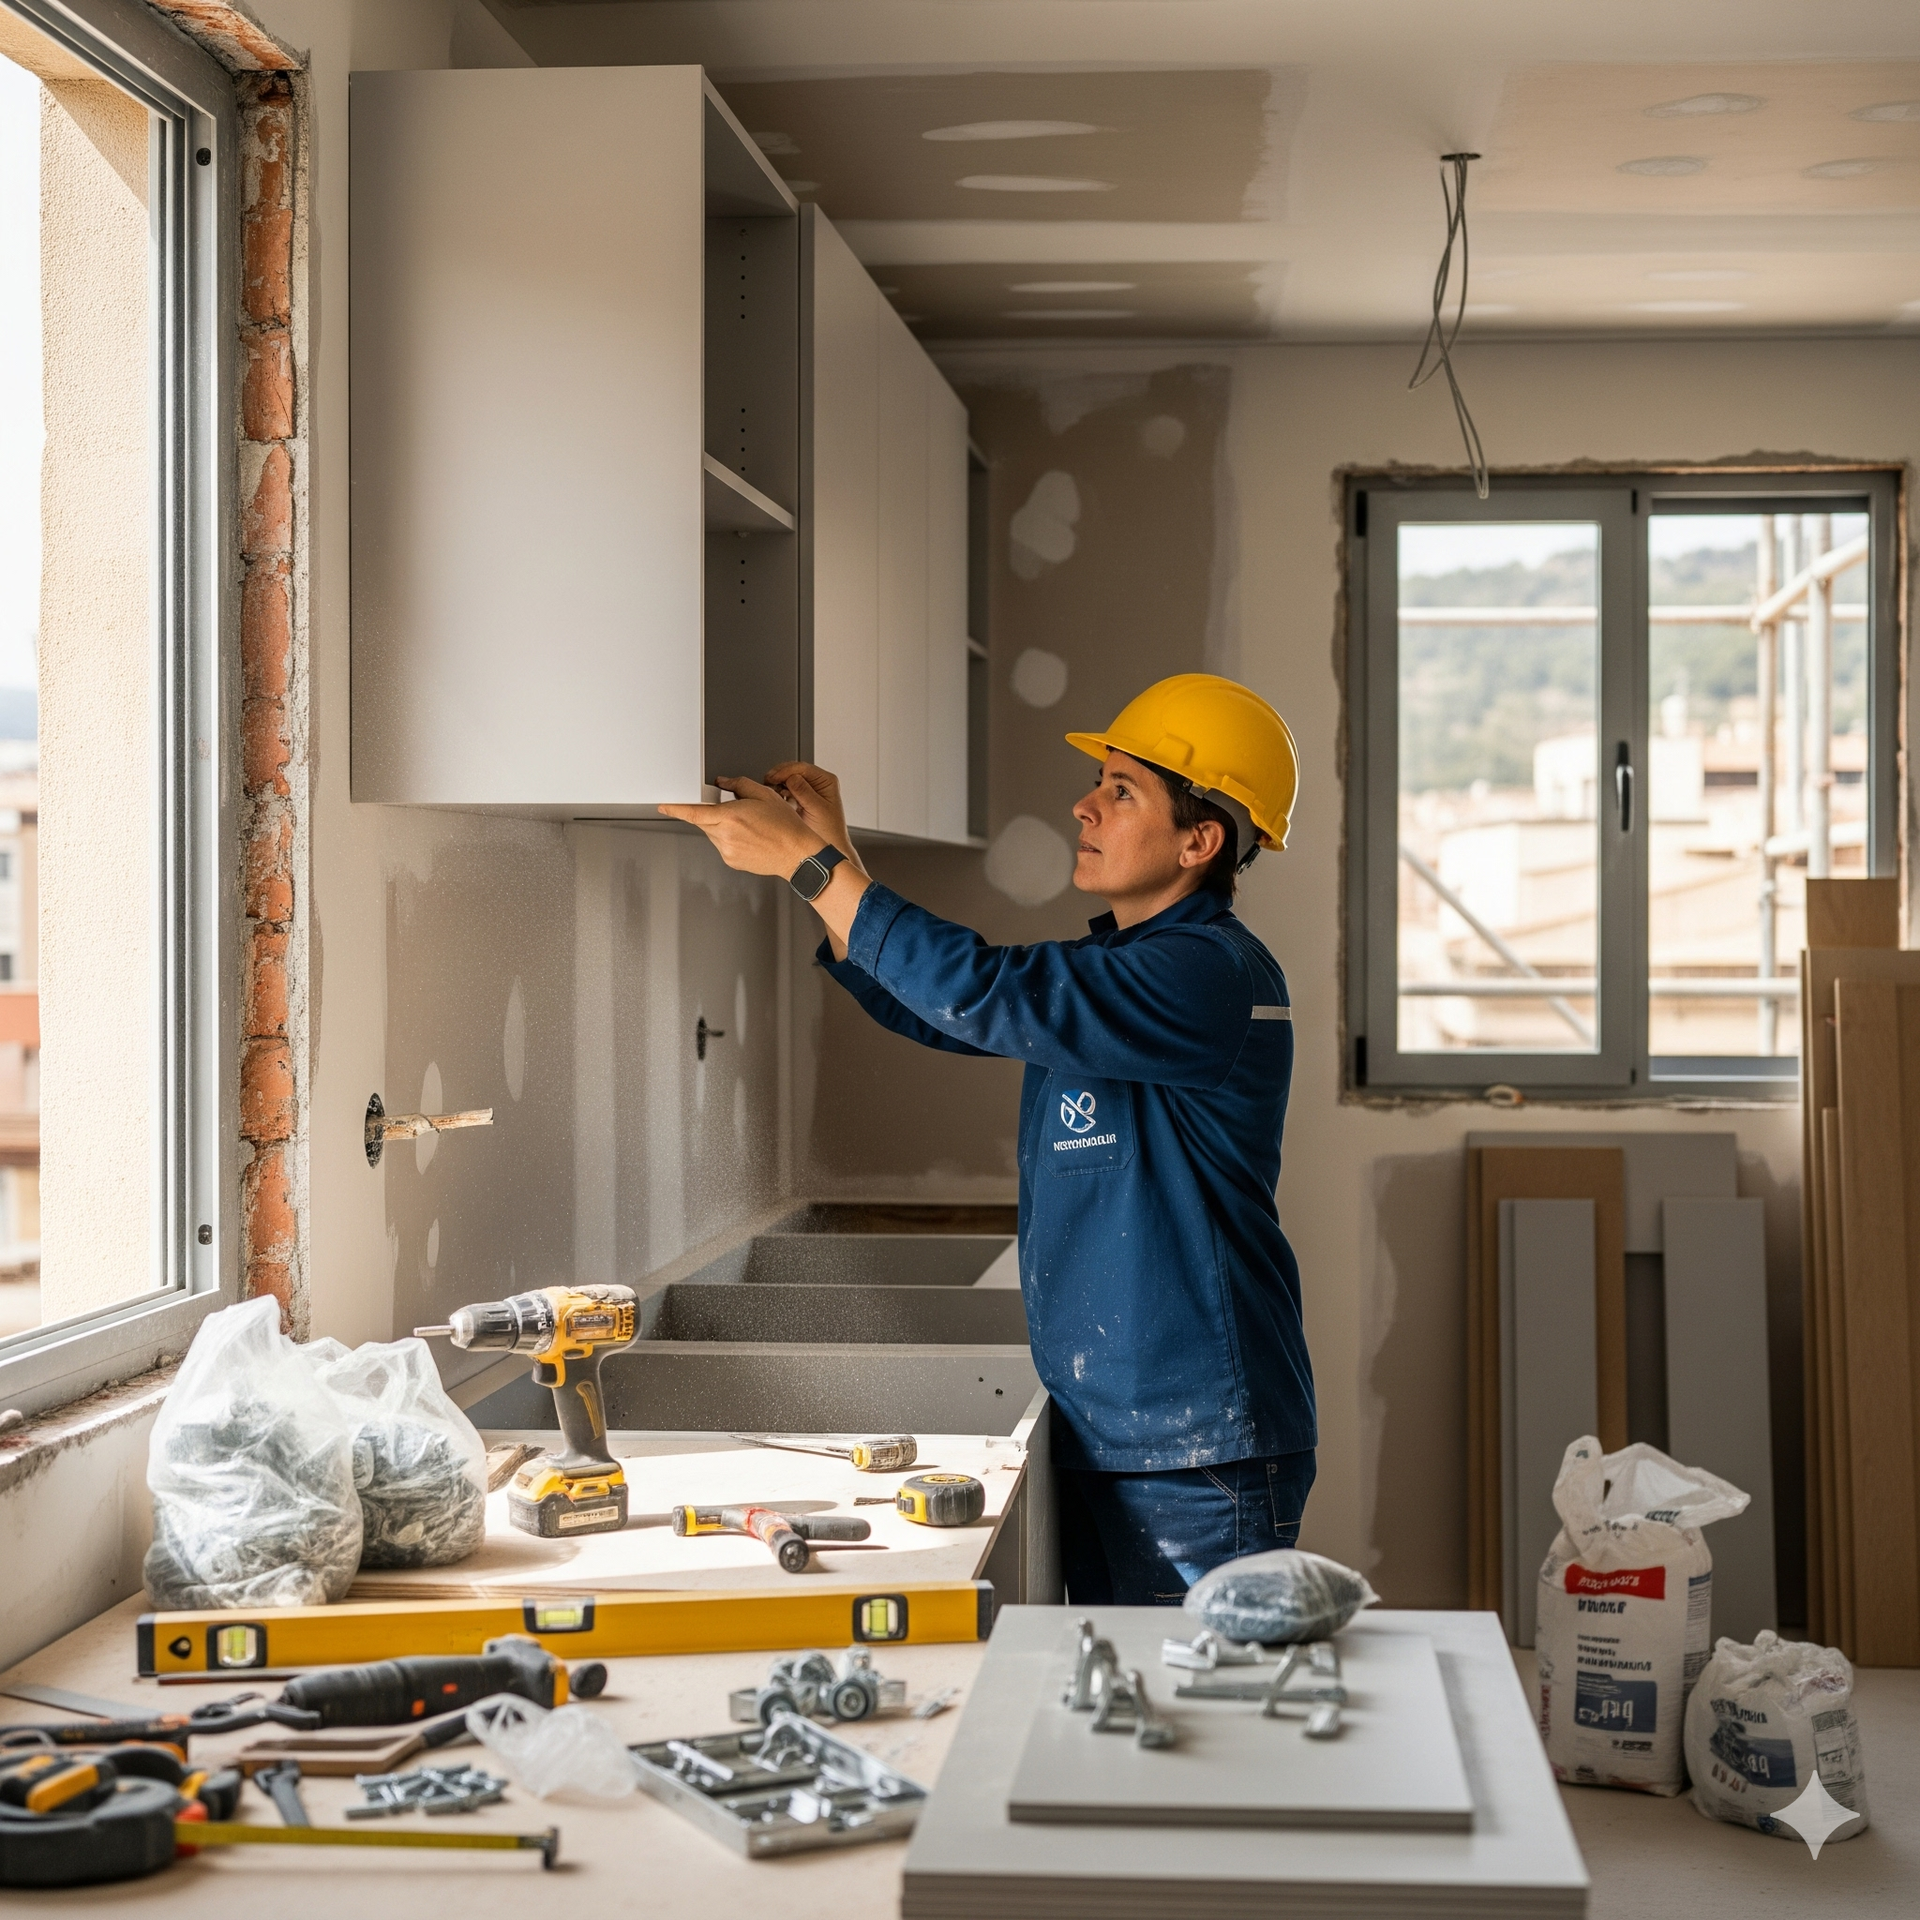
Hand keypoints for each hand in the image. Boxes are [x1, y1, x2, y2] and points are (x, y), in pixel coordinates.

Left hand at [659, 776, 822, 877]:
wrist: (798, 855)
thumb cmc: (787, 828)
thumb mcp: (765, 796)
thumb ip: (739, 785)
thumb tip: (724, 781)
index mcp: (731, 817)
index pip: (694, 812)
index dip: (676, 808)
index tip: (664, 806)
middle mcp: (725, 836)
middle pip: (704, 821)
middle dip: (712, 813)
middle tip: (737, 812)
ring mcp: (727, 851)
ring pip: (713, 833)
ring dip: (723, 827)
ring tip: (750, 828)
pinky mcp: (731, 861)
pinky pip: (722, 846)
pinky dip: (730, 839)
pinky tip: (750, 838)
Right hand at [765, 762, 851, 858]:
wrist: (825, 852)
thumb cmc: (829, 833)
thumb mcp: (817, 811)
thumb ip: (805, 793)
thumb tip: (792, 778)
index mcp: (826, 781)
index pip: (803, 767)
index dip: (785, 771)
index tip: (772, 778)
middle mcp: (817, 783)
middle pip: (793, 770)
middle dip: (779, 775)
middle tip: (767, 783)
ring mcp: (808, 790)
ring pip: (787, 779)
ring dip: (777, 783)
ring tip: (771, 793)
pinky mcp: (799, 798)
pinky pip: (785, 789)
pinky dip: (778, 791)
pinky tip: (775, 798)